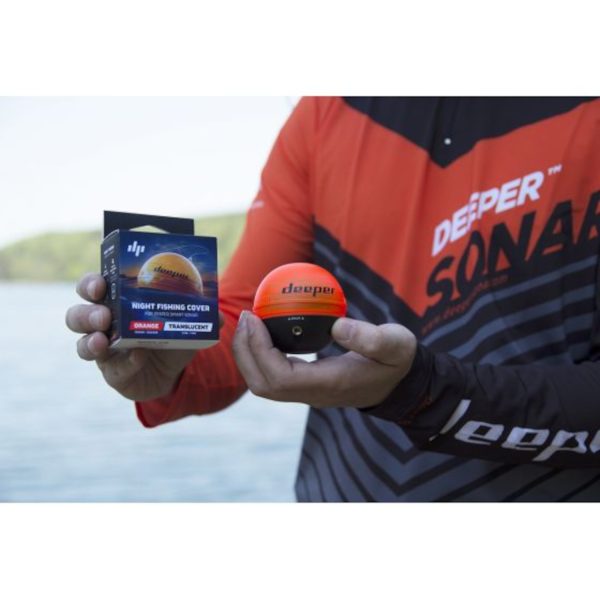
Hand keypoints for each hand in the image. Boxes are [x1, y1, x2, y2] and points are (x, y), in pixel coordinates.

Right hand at [65, 273, 221, 401]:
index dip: (91, 283)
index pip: (93, 287)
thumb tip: (218, 315)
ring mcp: (104, 351)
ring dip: (90, 341)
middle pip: (77, 314)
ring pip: (82, 344)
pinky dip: (125, 363)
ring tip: (103, 340)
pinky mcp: (113, 373)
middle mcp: (103, 325)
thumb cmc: (171, 335)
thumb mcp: (187, 319)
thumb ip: (203, 313)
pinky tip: (138, 356)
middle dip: (86, 313)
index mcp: (116, 301)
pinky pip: (112, 369)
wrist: (175, 372)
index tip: (101, 283)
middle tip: (103, 315)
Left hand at [232, 311, 416, 408]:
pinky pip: (273, 374)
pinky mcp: (306, 385)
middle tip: (245, 316)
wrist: (399, 384)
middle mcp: (312, 394)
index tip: (254, 318)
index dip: (260, 350)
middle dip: (245, 352)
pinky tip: (264, 328)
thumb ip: (371, 338)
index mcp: (329, 385)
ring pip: (264, 384)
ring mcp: (307, 393)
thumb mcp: (396, 345)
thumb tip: (335, 325)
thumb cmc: (397, 362)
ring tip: (248, 321)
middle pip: (263, 385)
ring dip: (249, 354)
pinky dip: (260, 353)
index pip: (281, 378)